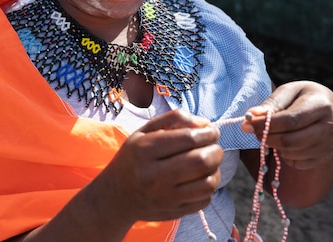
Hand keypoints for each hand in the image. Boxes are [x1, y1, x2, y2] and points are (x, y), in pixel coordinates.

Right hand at [99, 109, 223, 221]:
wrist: (116, 196)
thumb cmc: (134, 157)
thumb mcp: (145, 131)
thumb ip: (174, 119)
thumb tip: (205, 124)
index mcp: (145, 150)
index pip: (189, 138)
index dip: (208, 133)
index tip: (212, 131)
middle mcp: (154, 175)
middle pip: (201, 161)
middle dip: (216, 150)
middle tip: (213, 147)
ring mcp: (165, 197)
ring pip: (208, 182)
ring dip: (215, 170)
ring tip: (209, 163)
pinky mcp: (174, 212)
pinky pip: (205, 199)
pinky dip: (209, 187)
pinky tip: (200, 180)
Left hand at [242, 80, 332, 169]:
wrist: (327, 113)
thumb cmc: (303, 99)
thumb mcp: (288, 93)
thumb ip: (271, 104)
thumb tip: (251, 116)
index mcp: (322, 106)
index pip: (290, 120)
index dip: (266, 124)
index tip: (246, 124)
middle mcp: (329, 128)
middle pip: (290, 141)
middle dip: (266, 138)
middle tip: (254, 132)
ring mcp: (328, 146)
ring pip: (290, 153)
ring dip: (274, 145)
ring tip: (273, 132)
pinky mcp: (323, 159)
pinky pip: (295, 163)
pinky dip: (284, 154)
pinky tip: (287, 141)